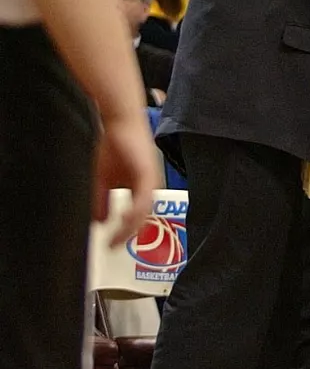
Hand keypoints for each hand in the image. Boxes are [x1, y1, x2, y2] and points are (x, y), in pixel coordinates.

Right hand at [95, 111, 159, 246]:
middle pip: (143, 218)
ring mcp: (151, 181)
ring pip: (144, 211)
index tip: (111, 244)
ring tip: (117, 238)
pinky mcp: (149, 173)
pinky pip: (143, 197)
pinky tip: (125, 219)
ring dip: (130, 226)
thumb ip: (102, 199)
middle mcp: (149, 188)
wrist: (120, 121)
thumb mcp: (103, 177)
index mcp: (140, 190)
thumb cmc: (113, 146)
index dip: (125, 232)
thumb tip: (100, 221)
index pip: (136, 217)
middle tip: (113, 246)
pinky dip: (135, 210)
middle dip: (128, 234)